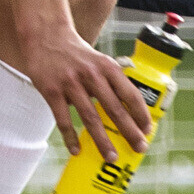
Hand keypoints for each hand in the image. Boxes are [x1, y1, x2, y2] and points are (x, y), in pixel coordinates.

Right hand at [8, 22, 155, 158]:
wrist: (46, 36)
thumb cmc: (76, 54)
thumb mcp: (99, 60)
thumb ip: (113, 81)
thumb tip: (129, 111)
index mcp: (107, 67)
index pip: (130, 94)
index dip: (141, 114)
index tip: (148, 130)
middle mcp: (91, 75)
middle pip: (114, 109)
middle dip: (129, 132)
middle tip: (139, 148)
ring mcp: (71, 83)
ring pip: (90, 118)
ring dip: (102, 141)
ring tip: (110, 156)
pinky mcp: (51, 91)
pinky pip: (63, 119)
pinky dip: (70, 137)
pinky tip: (76, 150)